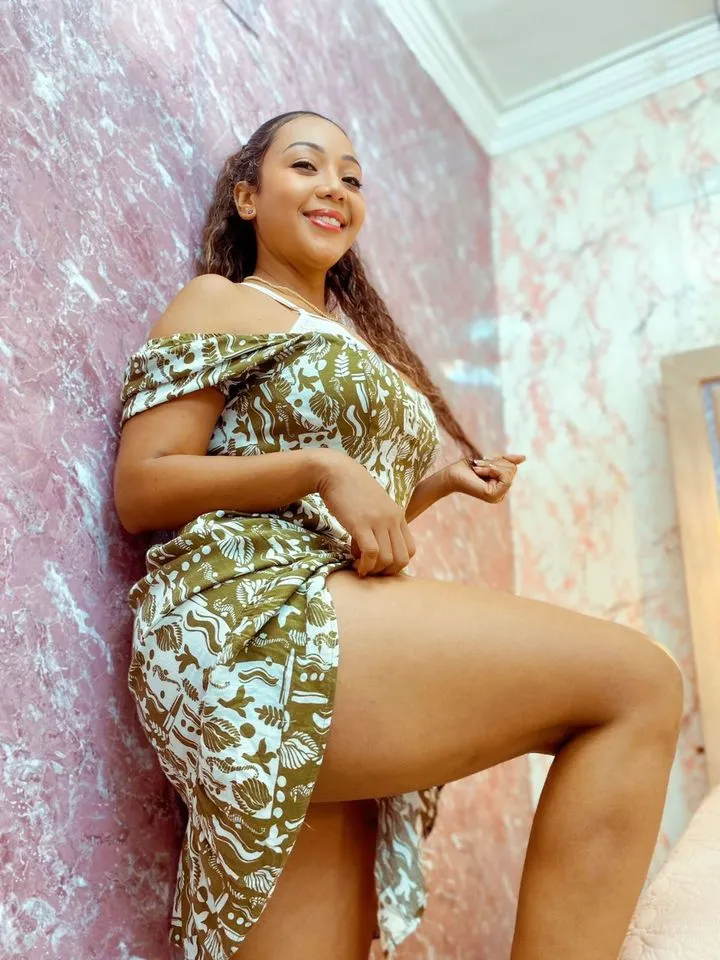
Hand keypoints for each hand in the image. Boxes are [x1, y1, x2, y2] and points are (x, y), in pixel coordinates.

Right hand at [315, 450, 415, 576]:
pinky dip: (365, 565)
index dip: (396, 564)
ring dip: (373, 569)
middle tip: (370, 569)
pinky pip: (371, 553)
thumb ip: (379, 526)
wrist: (337, 472)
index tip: (379, 564)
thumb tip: (371, 553)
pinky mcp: (361, 523)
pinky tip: (356, 564)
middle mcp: (393, 519)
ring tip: (359, 565)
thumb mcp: (374, 507)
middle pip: (402, 559)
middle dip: (386, 572)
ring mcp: (378, 521)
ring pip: (387, 559)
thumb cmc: (351, 490)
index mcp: (398, 516)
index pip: (410, 550)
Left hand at [442, 453, 524, 503]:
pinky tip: (479, 472)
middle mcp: (501, 494)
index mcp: (501, 487)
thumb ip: (507, 461)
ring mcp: (498, 497)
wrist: (451, 474)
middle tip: (479, 465)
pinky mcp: (494, 495)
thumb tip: (524, 458)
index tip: (484, 461)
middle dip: (496, 462)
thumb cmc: (468, 467)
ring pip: (510, 471)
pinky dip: (492, 469)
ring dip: (491, 465)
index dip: (500, 460)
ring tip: (478, 469)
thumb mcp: (492, 461)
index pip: (513, 468)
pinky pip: (504, 476)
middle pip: (513, 469)